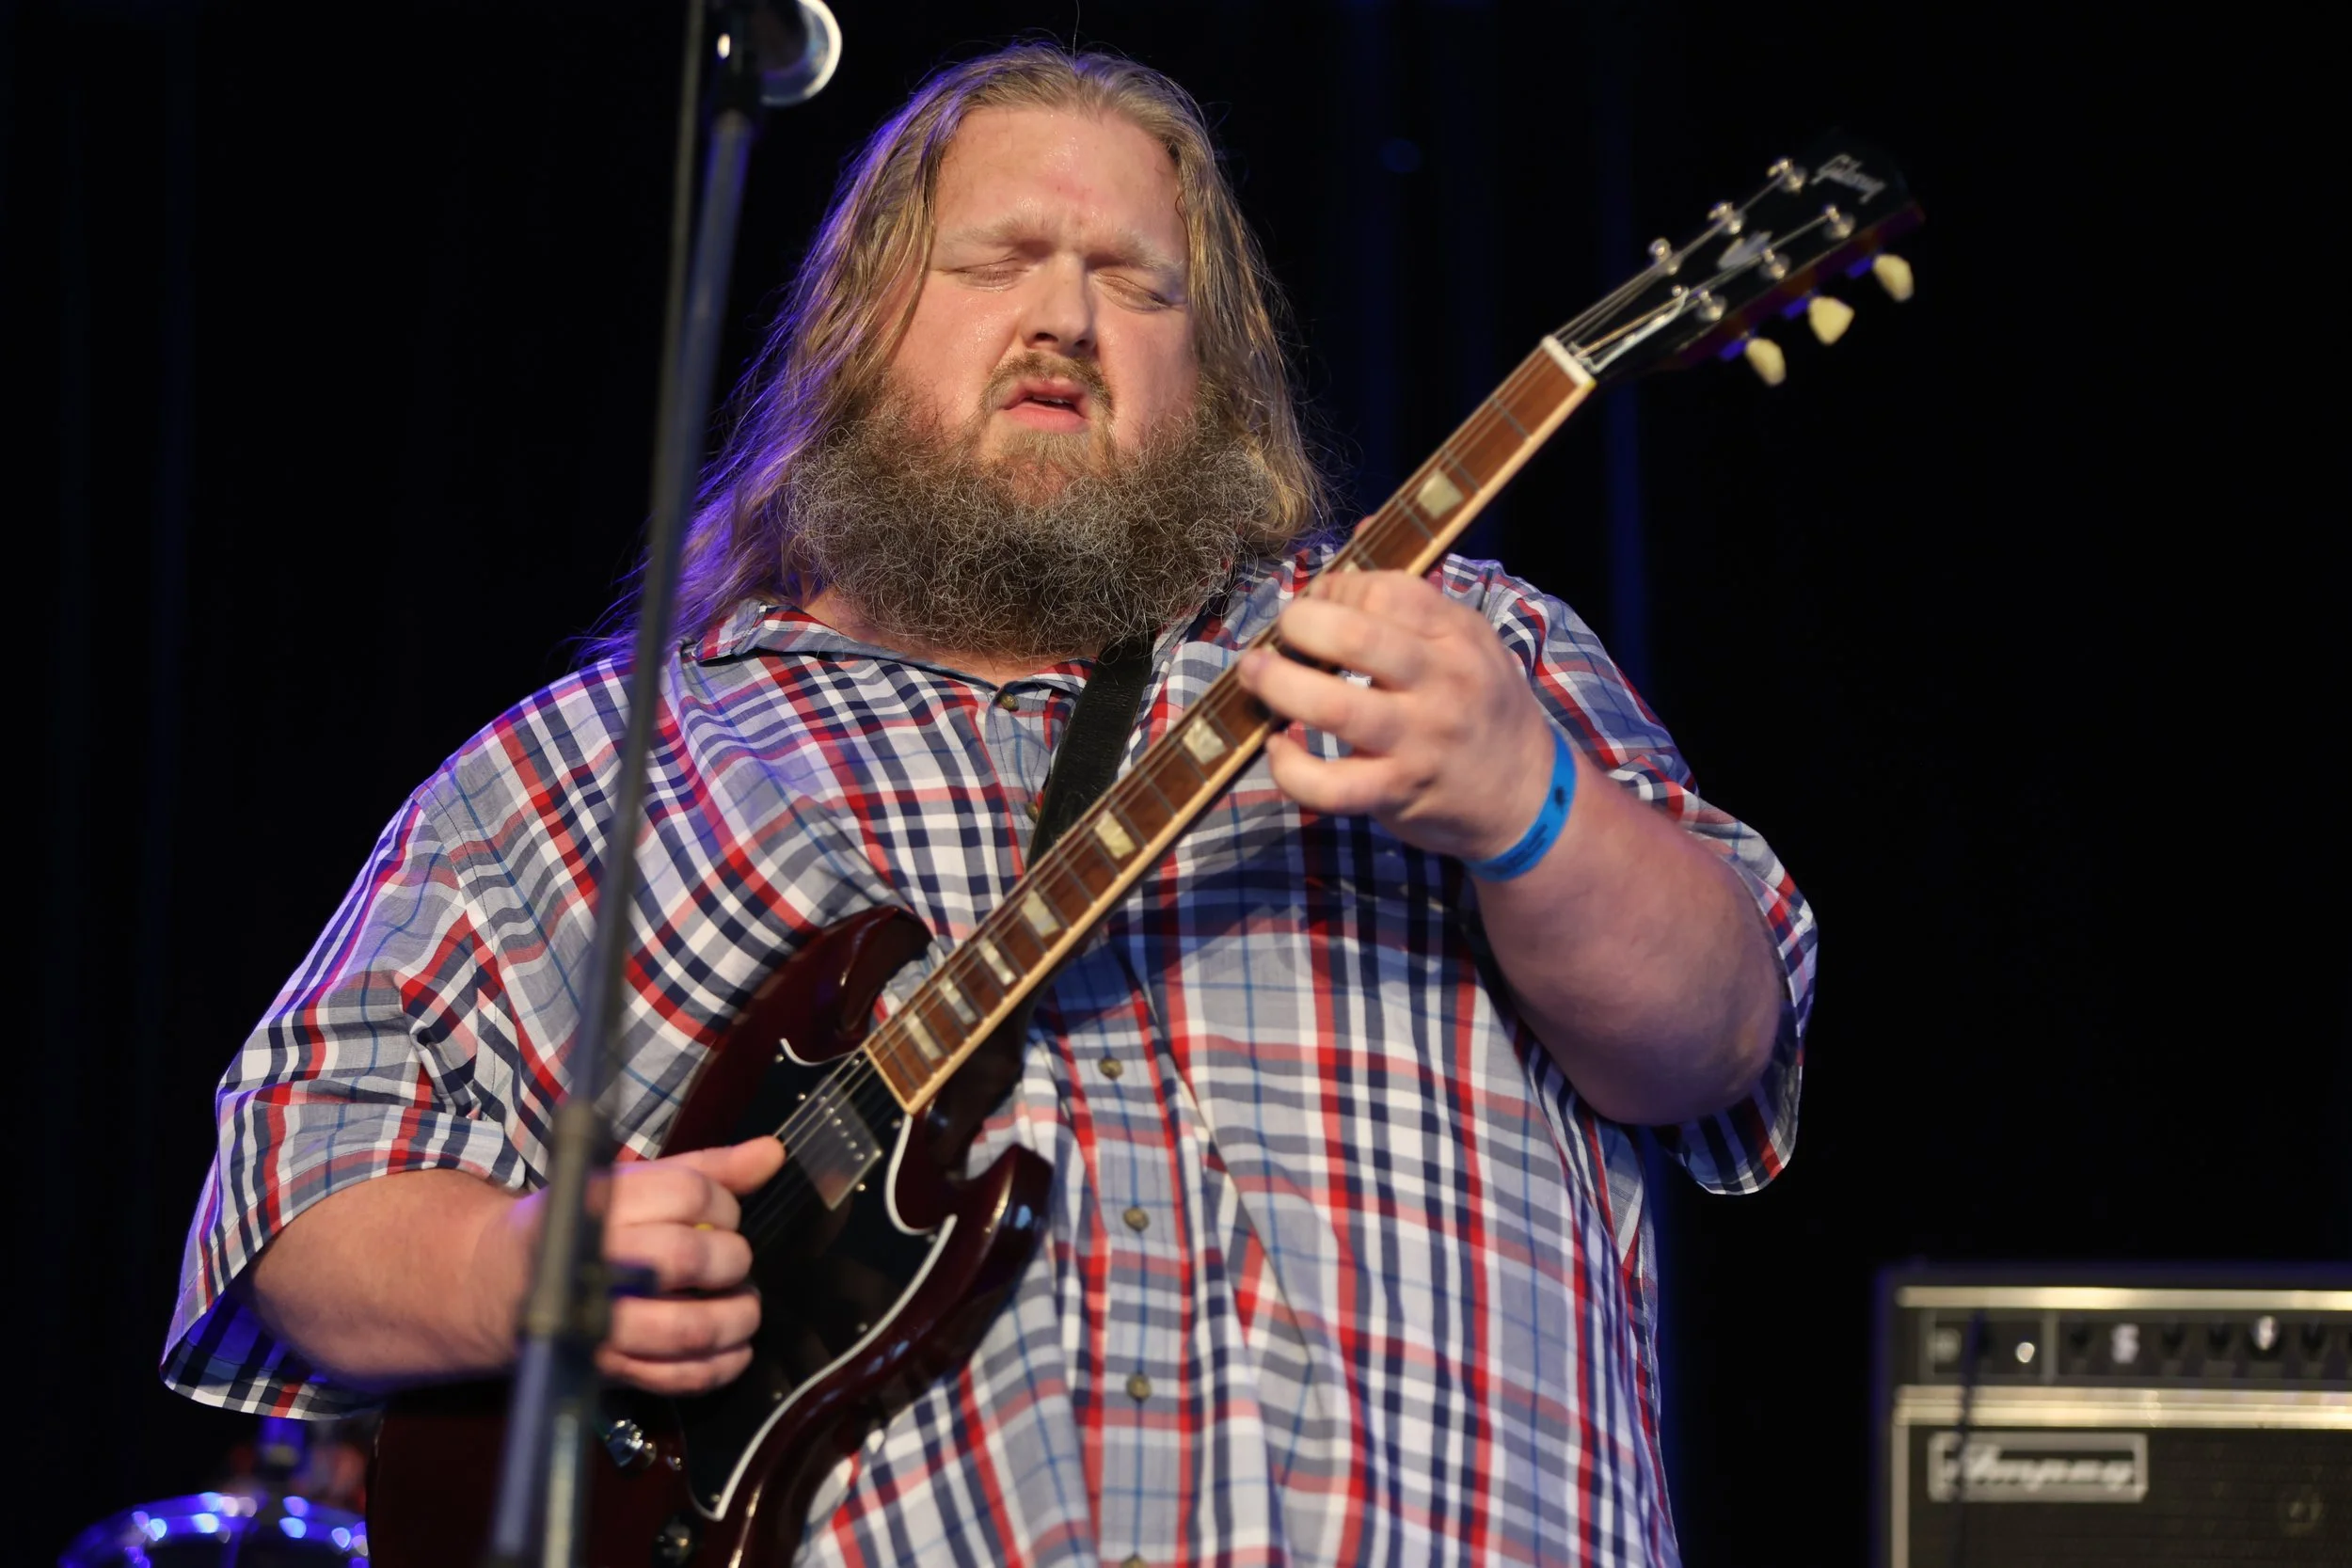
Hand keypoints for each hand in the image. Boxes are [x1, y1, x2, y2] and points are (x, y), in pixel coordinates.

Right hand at [497, 1136, 785, 1394]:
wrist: (499, 1282)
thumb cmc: (582, 1224)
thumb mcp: (632, 1184)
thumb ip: (706, 1169)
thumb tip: (771, 1153)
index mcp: (600, 1202)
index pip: (686, 1192)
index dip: (723, 1203)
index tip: (725, 1214)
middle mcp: (595, 1259)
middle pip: (687, 1256)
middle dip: (730, 1260)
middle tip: (733, 1262)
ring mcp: (597, 1321)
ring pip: (685, 1327)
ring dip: (734, 1319)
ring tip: (744, 1307)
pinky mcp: (603, 1366)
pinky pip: (673, 1378)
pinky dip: (717, 1368)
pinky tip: (734, 1350)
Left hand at [1233, 568, 1559, 862]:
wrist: (1527, 793)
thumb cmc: (1484, 705)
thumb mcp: (1469, 640)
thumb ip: (1414, 593)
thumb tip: (1362, 529)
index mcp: (1457, 637)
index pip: (1386, 592)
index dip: (1337, 587)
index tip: (1319, 598)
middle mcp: (1441, 685)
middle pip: (1356, 637)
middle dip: (1300, 623)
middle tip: (1282, 629)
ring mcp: (1418, 742)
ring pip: (1333, 708)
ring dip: (1278, 684)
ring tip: (1253, 673)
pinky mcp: (1396, 793)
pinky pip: (1329, 785)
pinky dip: (1290, 768)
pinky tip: (1278, 747)